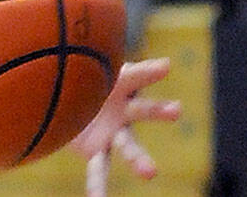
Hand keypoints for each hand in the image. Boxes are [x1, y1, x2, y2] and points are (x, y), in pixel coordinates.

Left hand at [70, 58, 180, 196]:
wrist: (69, 98)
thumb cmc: (89, 77)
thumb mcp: (98, 68)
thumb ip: (123, 68)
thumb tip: (165, 63)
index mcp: (123, 86)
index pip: (138, 75)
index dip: (149, 70)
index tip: (164, 66)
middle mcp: (124, 111)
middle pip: (143, 109)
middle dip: (158, 110)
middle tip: (177, 109)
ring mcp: (112, 132)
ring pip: (127, 146)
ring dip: (138, 158)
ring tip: (150, 172)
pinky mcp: (96, 149)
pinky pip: (98, 168)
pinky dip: (98, 186)